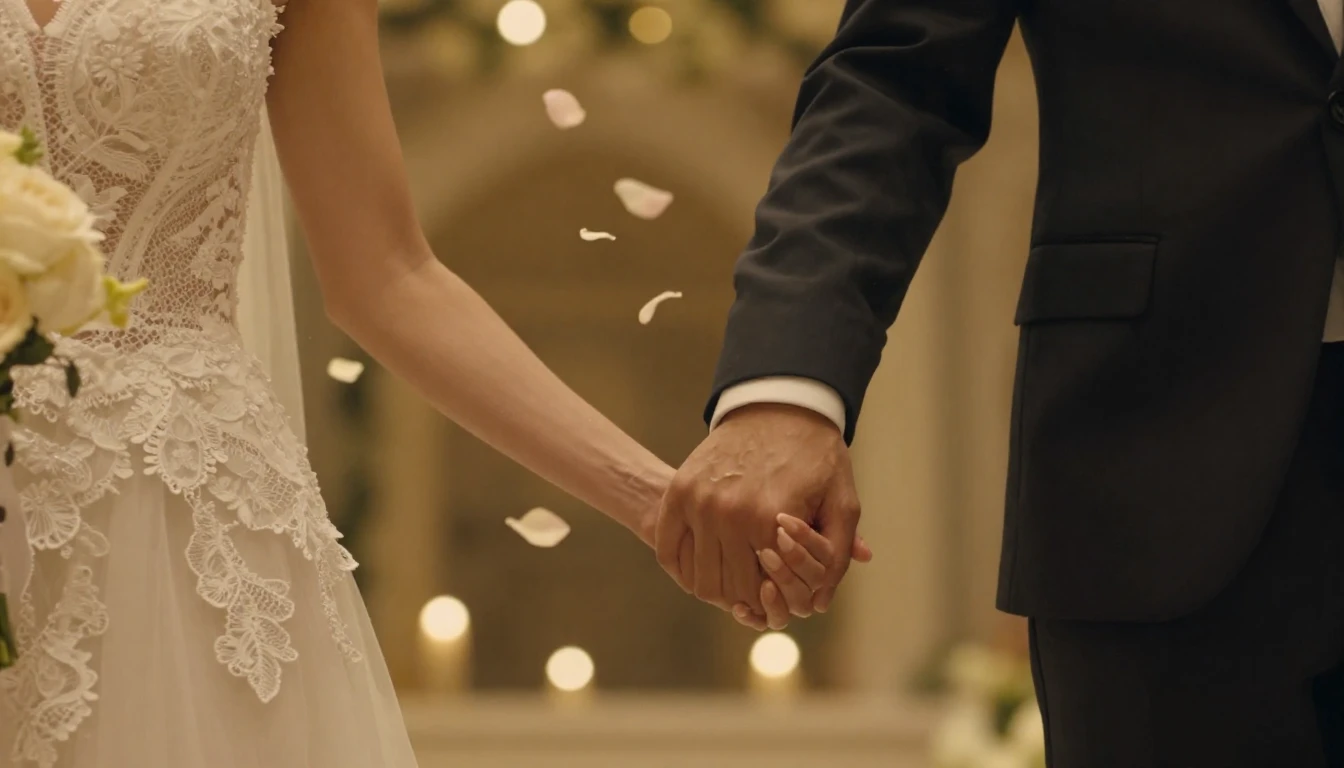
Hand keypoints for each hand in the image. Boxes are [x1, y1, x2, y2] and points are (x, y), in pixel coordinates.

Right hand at [656, 403, 863, 621]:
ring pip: (699, 579)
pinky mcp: (679, 490)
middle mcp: (728, 514)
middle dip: (747, 598)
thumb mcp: (842, 500)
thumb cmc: (815, 454)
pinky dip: (684, 568)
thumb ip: (838, 552)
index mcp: (769, 519)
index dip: (774, 599)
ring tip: (734, 578)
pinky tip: (704, 566)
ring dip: (716, 587)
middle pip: (729, 590)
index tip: (780, 590)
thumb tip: (818, 603)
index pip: (764, 590)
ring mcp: (698, 502)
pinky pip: (669, 551)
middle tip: (758, 590)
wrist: (778, 403)